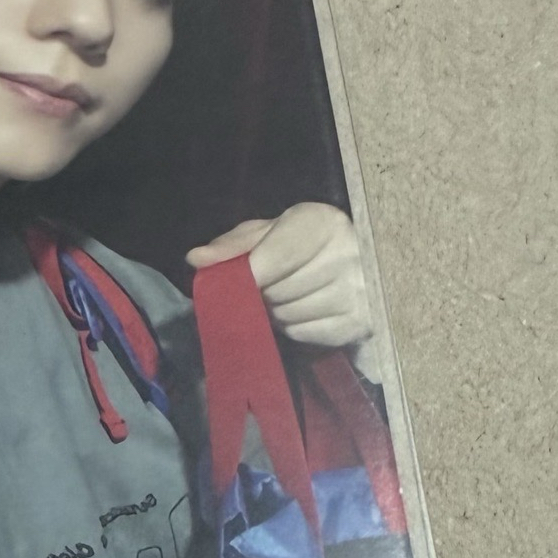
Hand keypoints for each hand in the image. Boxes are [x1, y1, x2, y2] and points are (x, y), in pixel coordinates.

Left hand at [186, 202, 373, 352]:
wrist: (360, 260)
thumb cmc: (303, 240)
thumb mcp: (267, 232)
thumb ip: (232, 245)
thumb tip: (196, 259)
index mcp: (323, 223)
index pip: (274, 259)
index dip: (247, 276)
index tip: (237, 282)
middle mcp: (349, 255)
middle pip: (277, 292)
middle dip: (262, 293)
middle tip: (269, 285)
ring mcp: (360, 292)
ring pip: (288, 316)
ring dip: (276, 311)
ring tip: (288, 294)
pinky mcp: (362, 322)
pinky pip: (304, 334)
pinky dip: (294, 327)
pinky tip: (305, 309)